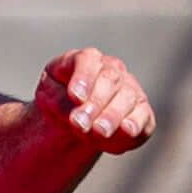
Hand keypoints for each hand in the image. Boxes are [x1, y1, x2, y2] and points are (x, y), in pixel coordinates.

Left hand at [35, 47, 154, 153]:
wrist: (73, 120)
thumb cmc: (59, 100)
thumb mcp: (47, 98)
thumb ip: (58, 101)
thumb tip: (76, 115)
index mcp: (86, 60)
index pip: (86, 61)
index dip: (82, 78)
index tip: (75, 97)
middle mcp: (112, 70)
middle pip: (109, 80)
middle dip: (96, 103)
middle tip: (81, 124)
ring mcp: (131, 89)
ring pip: (128, 98)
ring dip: (113, 116)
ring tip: (99, 132)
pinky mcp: (142, 113)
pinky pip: (144, 116)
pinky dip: (136, 124)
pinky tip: (127, 130)